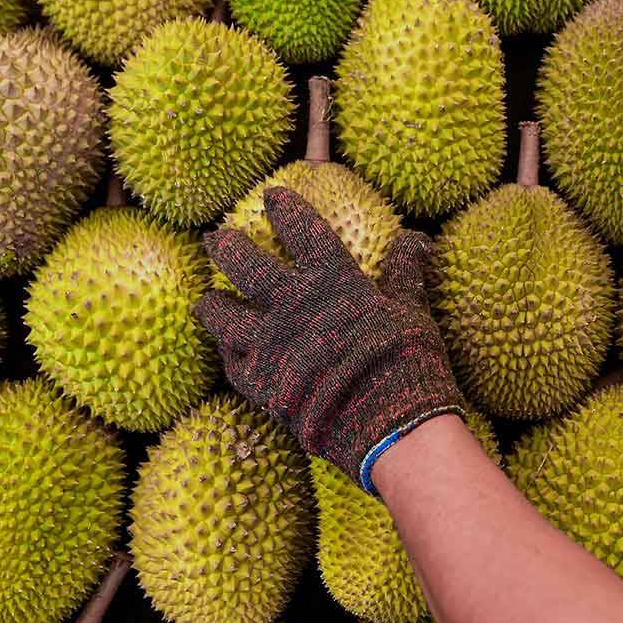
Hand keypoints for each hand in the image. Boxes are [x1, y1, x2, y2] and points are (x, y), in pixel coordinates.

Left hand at [195, 187, 462, 492]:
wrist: (390, 426)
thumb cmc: (408, 364)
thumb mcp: (413, 311)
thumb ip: (406, 274)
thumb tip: (415, 239)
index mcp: (331, 279)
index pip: (301, 230)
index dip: (285, 210)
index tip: (272, 197)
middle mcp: (291, 305)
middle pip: (245, 265)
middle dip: (227, 247)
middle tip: (217, 239)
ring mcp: (270, 346)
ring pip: (223, 316)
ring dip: (212, 304)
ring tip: (206, 299)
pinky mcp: (261, 386)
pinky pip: (232, 365)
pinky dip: (226, 355)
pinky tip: (225, 351)